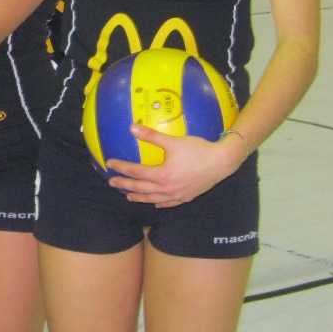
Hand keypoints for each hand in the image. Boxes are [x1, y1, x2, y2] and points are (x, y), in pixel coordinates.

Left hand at [106, 125, 245, 206]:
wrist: (222, 162)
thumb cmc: (198, 150)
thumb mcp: (173, 141)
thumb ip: (151, 135)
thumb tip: (132, 127)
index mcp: (162, 175)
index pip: (136, 172)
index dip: (122, 168)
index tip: (110, 164)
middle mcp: (167, 188)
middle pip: (141, 188)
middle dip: (125, 185)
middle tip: (112, 182)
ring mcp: (178, 195)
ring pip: (153, 199)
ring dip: (140, 197)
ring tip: (129, 197)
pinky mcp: (187, 197)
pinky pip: (170, 203)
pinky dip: (160, 203)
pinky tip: (156, 203)